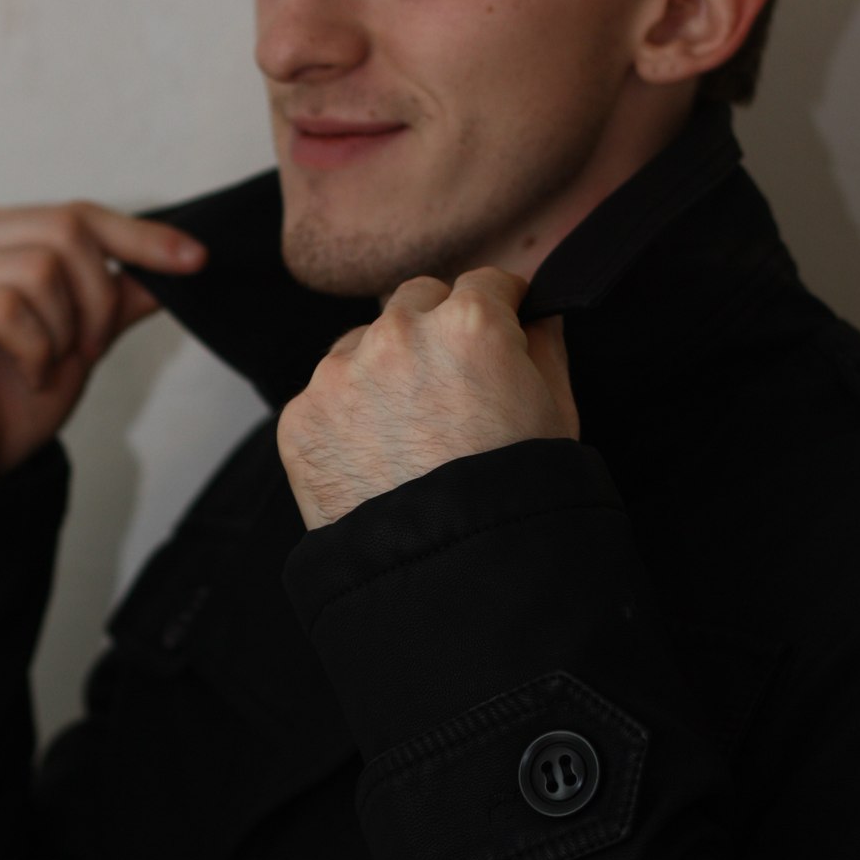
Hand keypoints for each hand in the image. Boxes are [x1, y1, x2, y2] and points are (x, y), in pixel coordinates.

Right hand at [0, 201, 206, 496]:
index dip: (140, 235)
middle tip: (89, 349)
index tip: (195, 259)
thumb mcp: (81, 340)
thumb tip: (182, 258)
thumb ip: (119, 297)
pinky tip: (29, 375)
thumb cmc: (11, 399)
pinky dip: (35, 350)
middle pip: (62, 230)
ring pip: (36, 268)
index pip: (75, 212)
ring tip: (49, 366)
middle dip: (98, 298)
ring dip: (64, 330)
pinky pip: (5, 308)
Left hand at [277, 268, 578, 530]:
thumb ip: (546, 347)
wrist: (449, 576)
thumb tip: (536, 316)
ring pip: (363, 342)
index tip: (499, 330)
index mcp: (470, 323)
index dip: (499, 308)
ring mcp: (340, 375)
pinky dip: (346, 416)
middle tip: (451, 383)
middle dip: (436, 327)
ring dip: (384, 366)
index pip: (485, 282)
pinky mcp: (301, 416)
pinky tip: (374, 457)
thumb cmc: (514, 498)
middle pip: (417, 299)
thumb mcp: (558, 413)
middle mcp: (397, 334)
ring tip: (408, 429)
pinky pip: (325, 394)